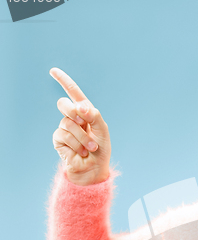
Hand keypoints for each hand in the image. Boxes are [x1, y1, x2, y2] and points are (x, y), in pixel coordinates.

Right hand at [50, 67, 111, 185]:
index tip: (53, 71)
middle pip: (64, 104)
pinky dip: (77, 144)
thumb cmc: (101, 149)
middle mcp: (73, 118)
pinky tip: (82, 152)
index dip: (64, 81)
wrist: (94, 168)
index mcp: (85, 113)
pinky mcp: (58, 139)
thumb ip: (94, 115)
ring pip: (68, 123)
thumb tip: (81, 106)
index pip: (74, 94)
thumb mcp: (103, 130)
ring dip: (83, 137)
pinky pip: (64, 135)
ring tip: (90, 148)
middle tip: (84, 123)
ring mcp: (64, 128)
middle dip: (74, 112)